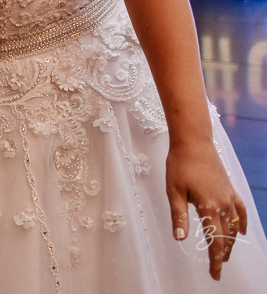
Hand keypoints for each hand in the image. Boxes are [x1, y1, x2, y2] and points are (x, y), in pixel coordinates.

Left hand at [166, 140, 248, 279]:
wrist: (193, 142)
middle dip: (222, 255)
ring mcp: (229, 196)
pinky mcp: (230, 188)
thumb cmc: (179, 164)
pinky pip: (240, 210)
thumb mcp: (173, 191)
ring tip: (225, 255)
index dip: (215, 260)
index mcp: (208, 207)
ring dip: (230, 242)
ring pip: (234, 226)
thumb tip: (180, 239)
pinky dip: (241, 222)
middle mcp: (223, 204)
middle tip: (218, 269)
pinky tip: (241, 231)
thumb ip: (178, 216)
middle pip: (226, 237)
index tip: (214, 274)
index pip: (214, 241)